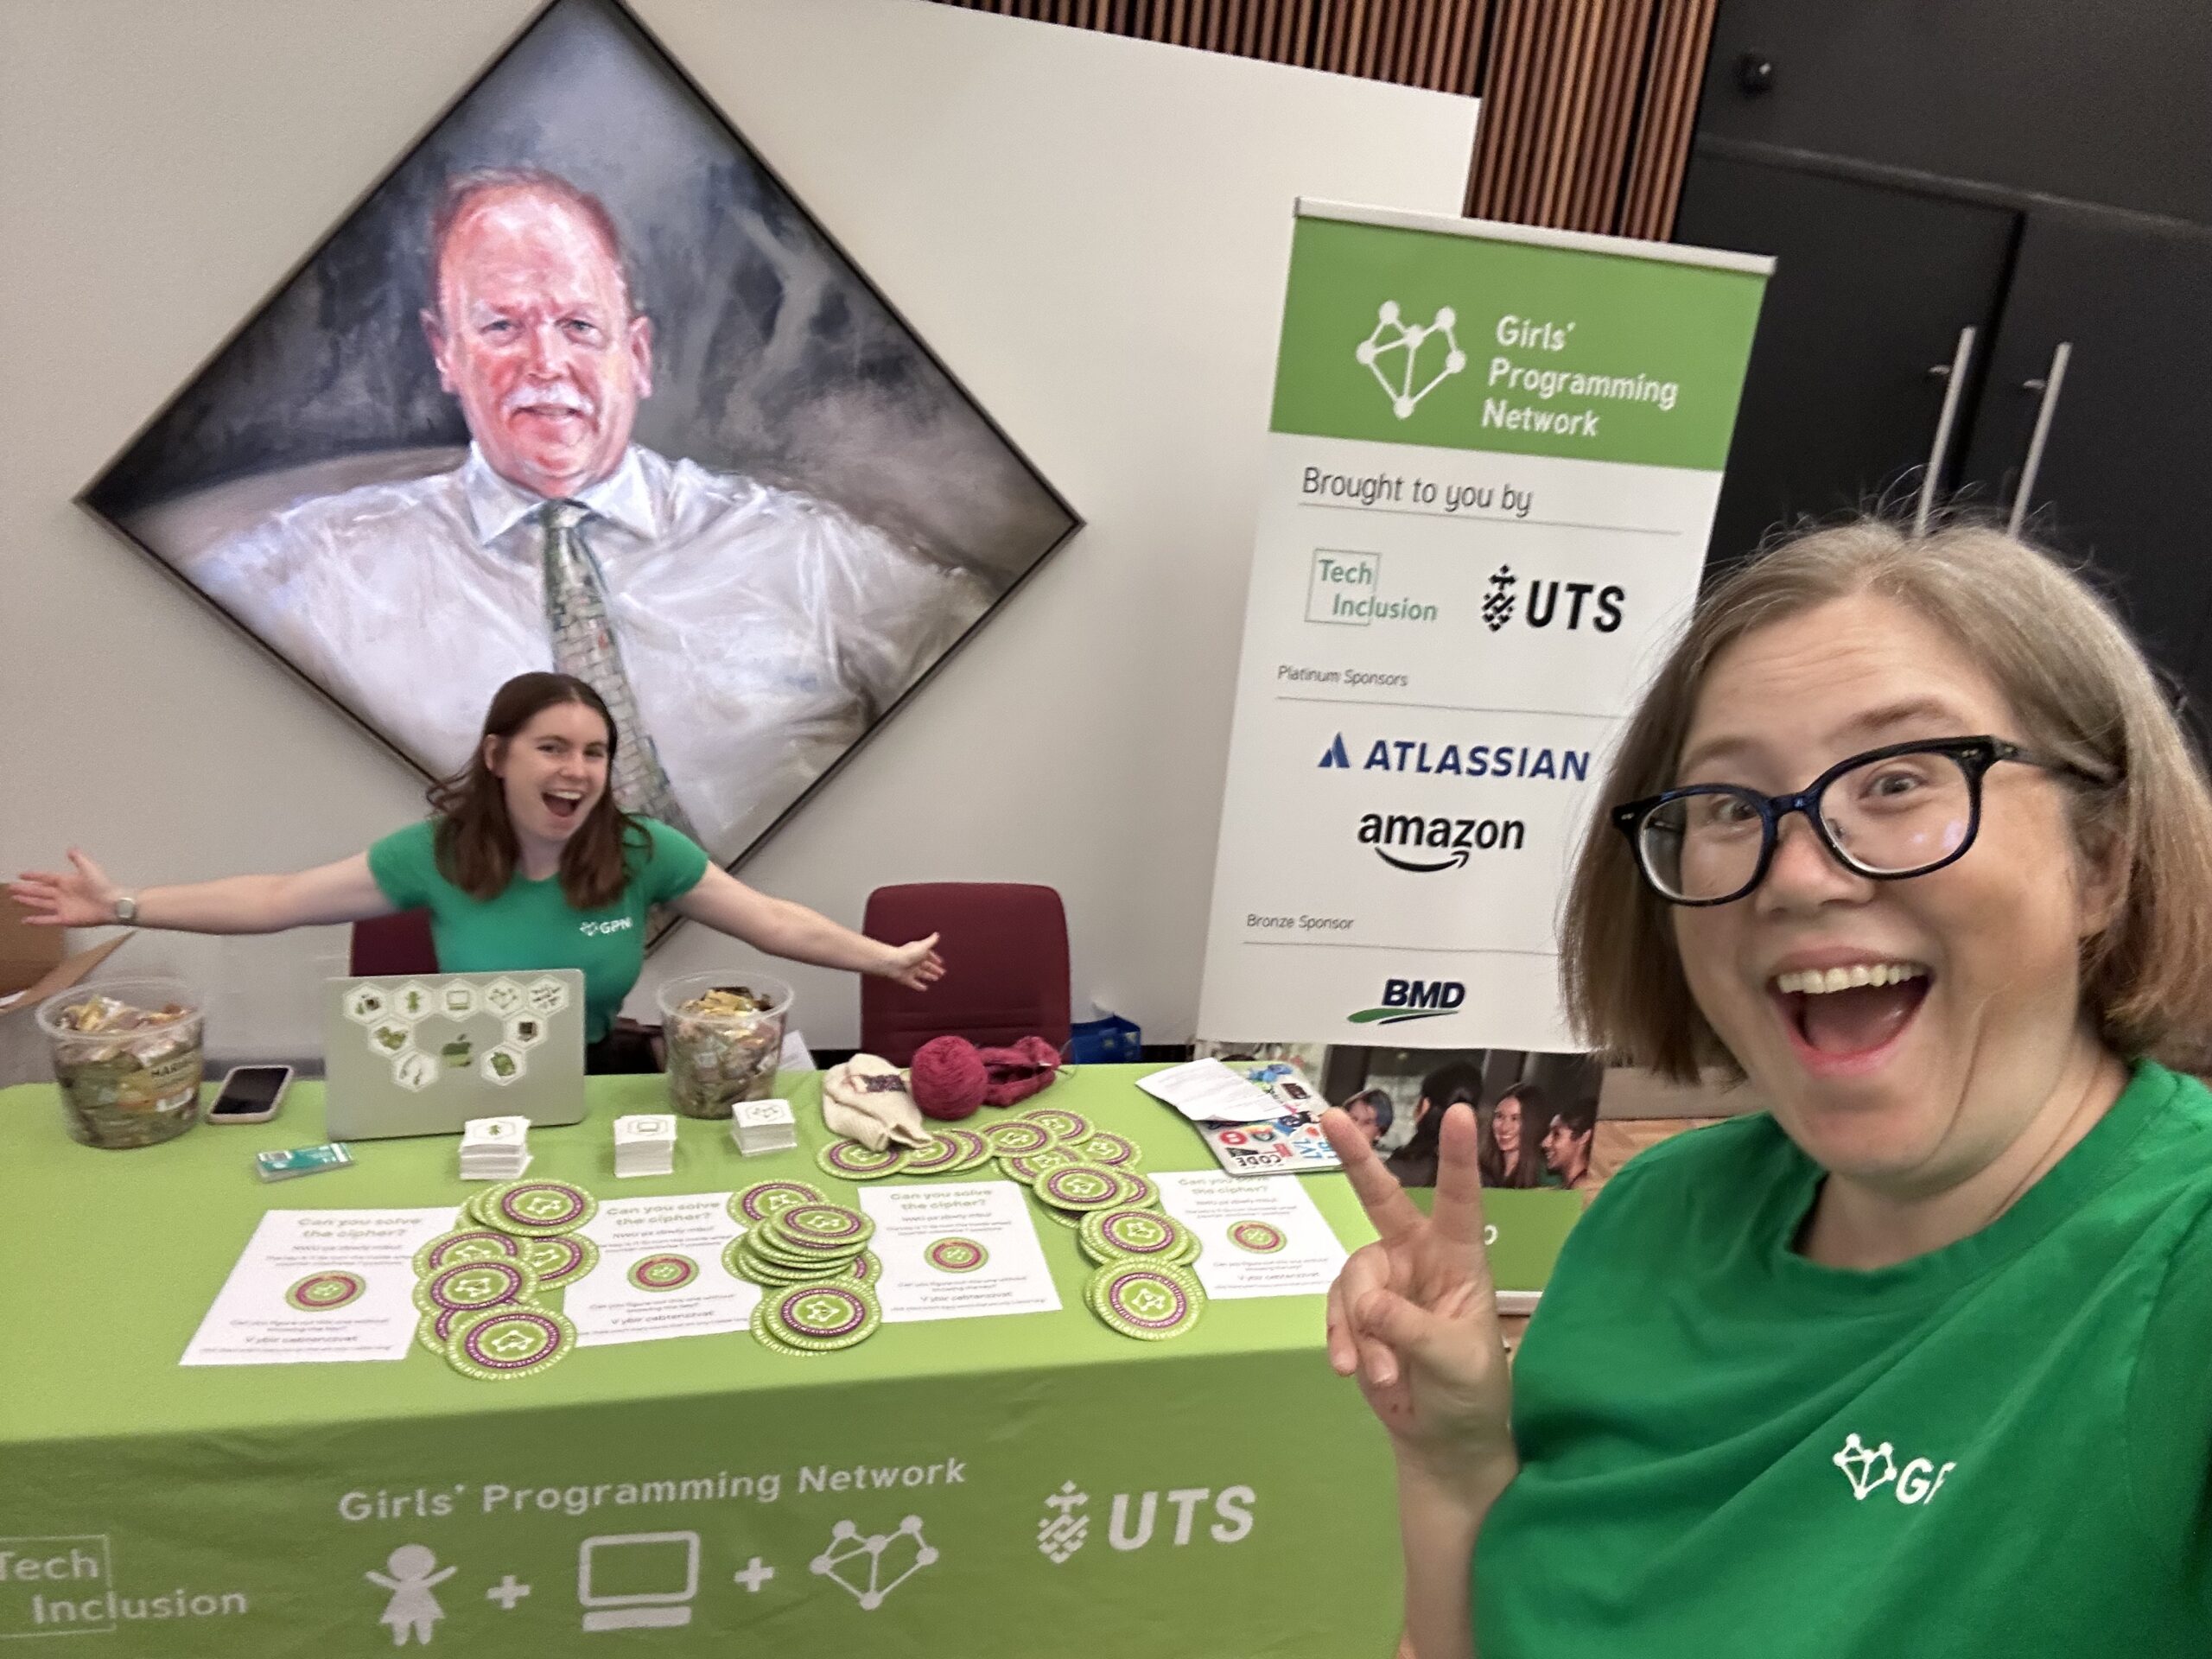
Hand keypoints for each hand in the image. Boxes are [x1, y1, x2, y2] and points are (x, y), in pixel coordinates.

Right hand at [8, 849, 122, 928]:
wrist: (113, 904)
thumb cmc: (102, 885)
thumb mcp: (89, 868)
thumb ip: (78, 859)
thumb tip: (70, 848)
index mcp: (67, 881)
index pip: (46, 877)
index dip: (34, 876)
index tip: (20, 875)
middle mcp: (62, 893)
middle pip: (39, 890)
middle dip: (25, 889)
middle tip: (10, 888)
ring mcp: (63, 906)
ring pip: (40, 903)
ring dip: (27, 901)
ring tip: (14, 899)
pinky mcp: (65, 918)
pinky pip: (47, 920)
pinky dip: (36, 920)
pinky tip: (25, 920)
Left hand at [878, 934, 944, 991]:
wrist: (893, 963)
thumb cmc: (907, 954)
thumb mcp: (923, 946)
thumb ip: (930, 941)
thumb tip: (936, 934)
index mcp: (918, 952)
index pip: (928, 955)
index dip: (935, 958)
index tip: (940, 962)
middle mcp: (914, 961)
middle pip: (926, 965)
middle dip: (934, 969)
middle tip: (941, 972)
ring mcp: (910, 970)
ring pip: (922, 974)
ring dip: (929, 976)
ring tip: (936, 978)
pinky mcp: (906, 979)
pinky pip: (914, 983)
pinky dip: (919, 986)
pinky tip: (924, 988)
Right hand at [1322, 1103, 1513, 1487]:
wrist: (1443, 1440)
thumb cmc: (1469, 1392)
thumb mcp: (1454, 1360)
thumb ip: (1411, 1328)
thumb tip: (1368, 1306)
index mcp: (1460, 1259)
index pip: (1460, 1200)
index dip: (1458, 1157)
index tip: (1460, 1113)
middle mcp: (1418, 1259)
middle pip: (1380, 1200)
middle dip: (1355, 1157)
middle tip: (1330, 1115)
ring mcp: (1384, 1284)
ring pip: (1352, 1279)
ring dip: (1361, 1329)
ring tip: (1381, 1373)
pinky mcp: (1357, 1315)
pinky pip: (1335, 1312)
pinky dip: (1342, 1342)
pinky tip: (1355, 1372)